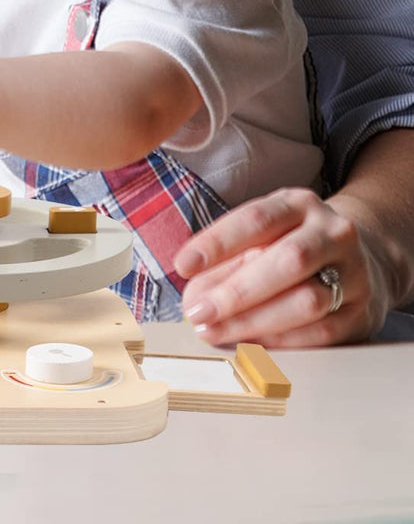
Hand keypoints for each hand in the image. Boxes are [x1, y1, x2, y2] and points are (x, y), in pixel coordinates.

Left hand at [175, 187, 396, 346]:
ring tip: (215, 330)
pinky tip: (250, 343)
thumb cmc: (293, 241)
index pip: (257, 220)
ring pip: (307, 301)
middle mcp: (333, 233)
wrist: (360, 258)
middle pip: (287, 261)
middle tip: (198, 310)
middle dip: (236, 291)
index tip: (183, 266)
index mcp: (300, 204)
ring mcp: (355, 273)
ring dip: (254, 321)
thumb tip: (192, 291)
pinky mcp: (363, 312)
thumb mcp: (264, 231)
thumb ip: (229, 254)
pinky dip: (281, 341)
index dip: (217, 243)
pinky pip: (322, 332)